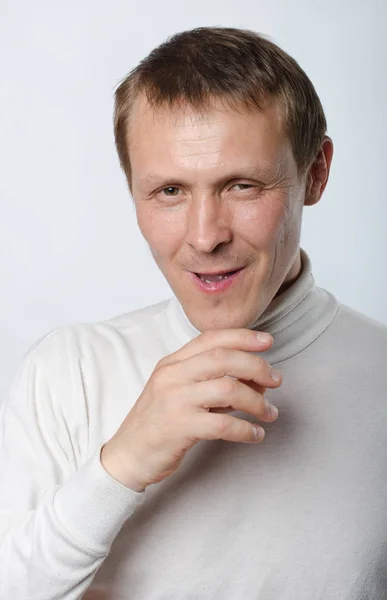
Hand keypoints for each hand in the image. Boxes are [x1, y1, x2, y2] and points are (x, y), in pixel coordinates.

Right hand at [100, 329, 281, 491]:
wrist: (127, 455)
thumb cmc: (158, 422)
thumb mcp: (178, 391)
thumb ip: (210, 380)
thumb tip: (255, 379)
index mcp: (172, 362)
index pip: (212, 338)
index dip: (243, 336)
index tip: (268, 341)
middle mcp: (172, 375)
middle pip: (223, 358)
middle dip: (256, 366)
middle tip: (276, 380)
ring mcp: (174, 400)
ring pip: (228, 389)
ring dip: (257, 402)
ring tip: (270, 413)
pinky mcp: (178, 427)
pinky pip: (223, 425)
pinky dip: (246, 429)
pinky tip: (256, 435)